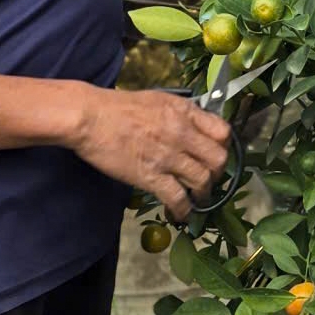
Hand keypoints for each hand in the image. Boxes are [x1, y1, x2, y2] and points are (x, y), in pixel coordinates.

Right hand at [69, 86, 230, 220]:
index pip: (222, 132)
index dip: (223, 146)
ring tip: (197, 199)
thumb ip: (181, 114)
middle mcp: (182, 133)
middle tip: (209, 179)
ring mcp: (168, 156)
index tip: (216, 155)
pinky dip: (182, 209)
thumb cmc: (119, 107)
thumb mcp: (159, 100)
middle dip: (217, 173)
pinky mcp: (150, 176)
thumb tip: (195, 127)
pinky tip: (180, 213)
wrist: (91, 117)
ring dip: (203, 194)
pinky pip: (176, 197)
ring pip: (202, 180)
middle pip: (218, 159)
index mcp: (185, 112)